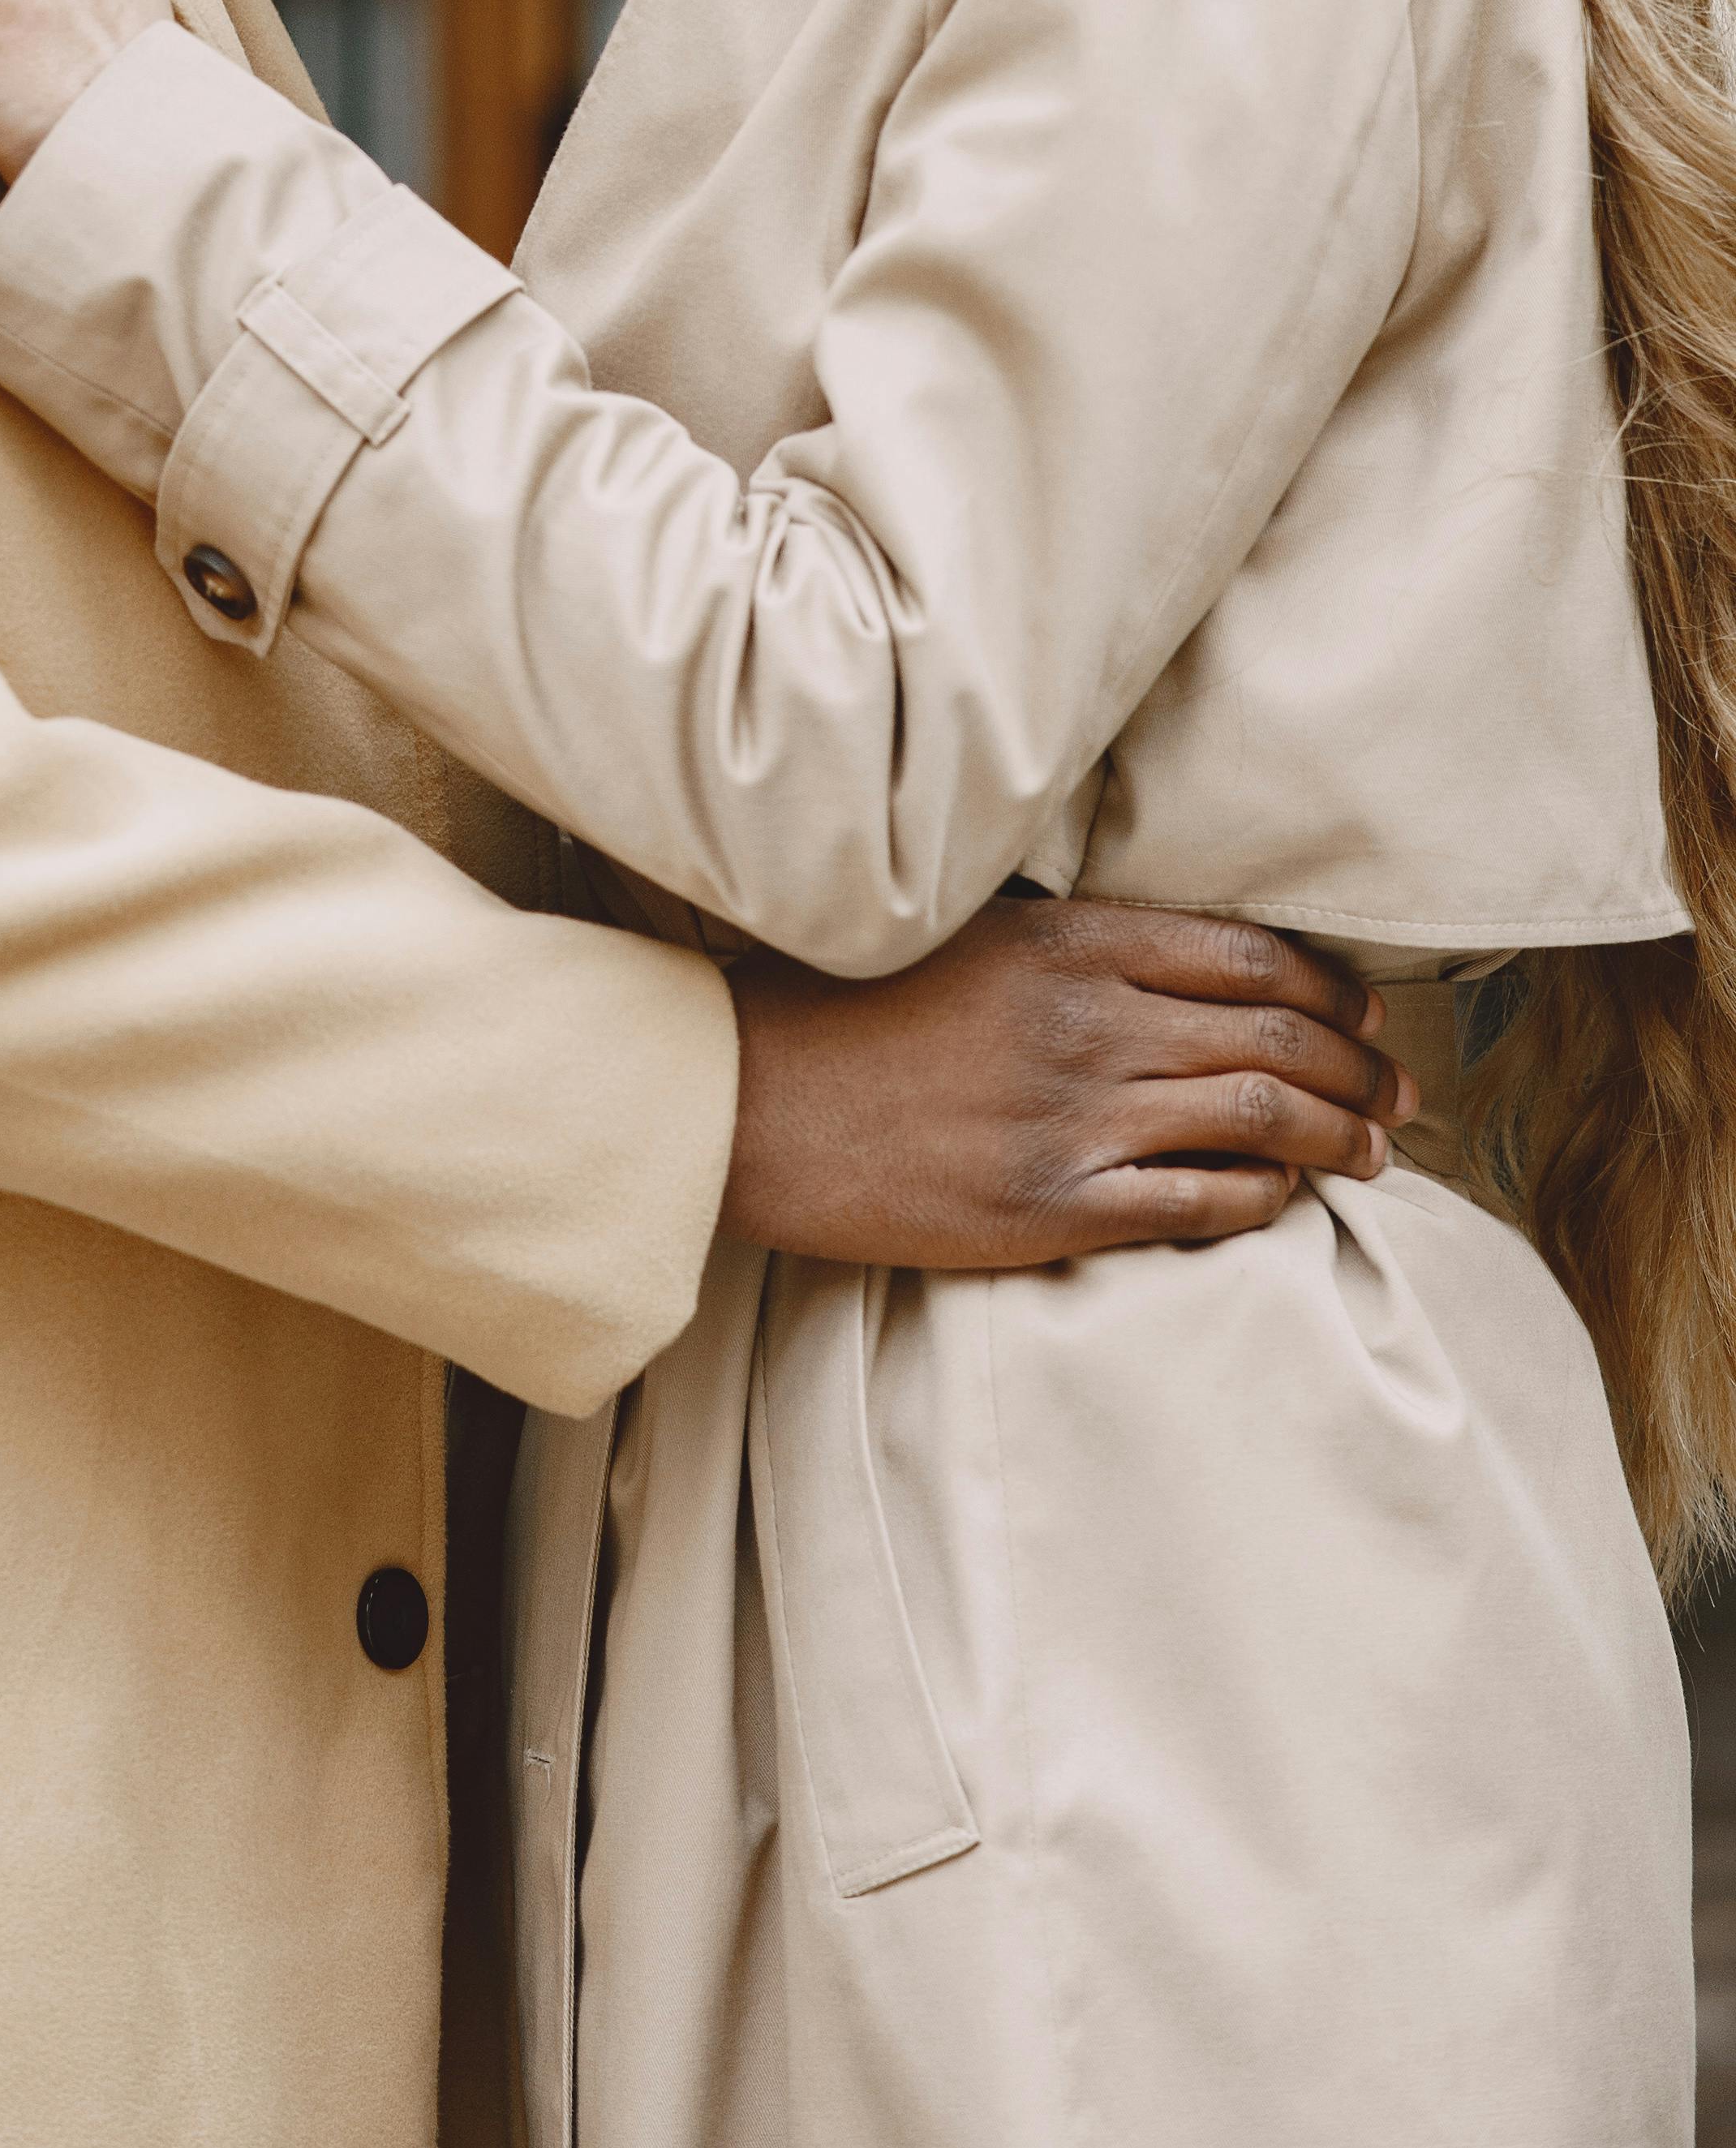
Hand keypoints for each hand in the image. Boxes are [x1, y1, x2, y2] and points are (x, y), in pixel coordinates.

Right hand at [721, 897, 1415, 1264]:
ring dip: (1337, 1136)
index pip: (1248, 955)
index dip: (1330, 986)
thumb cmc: (847, 1010)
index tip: (1364, 1012)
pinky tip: (1283, 1195)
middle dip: (1361, 1067)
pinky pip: (1197, 1203)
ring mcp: (1072, 1121)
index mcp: (1069, 945)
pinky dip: (1262, 1197)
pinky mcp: (1050, 1209)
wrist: (747, 1102)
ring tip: (1373, 1151)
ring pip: (1257, 1120)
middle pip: (1276, 1037)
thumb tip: (1185, 961)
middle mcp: (1087, 1025)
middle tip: (1401, 1091)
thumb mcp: (968, 938)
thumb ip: (1076, 945)